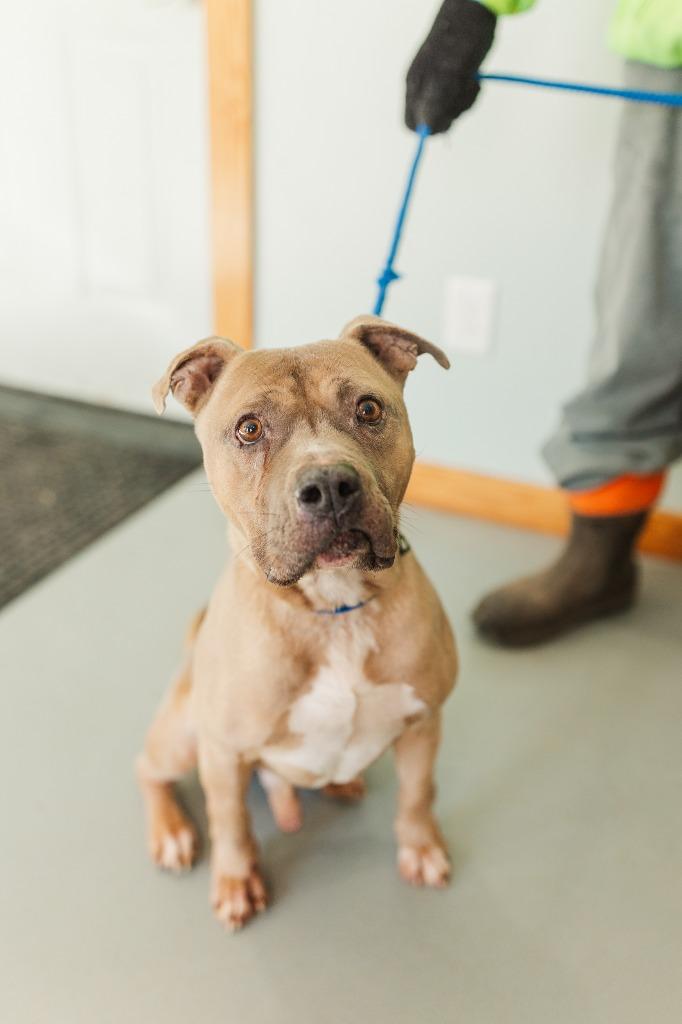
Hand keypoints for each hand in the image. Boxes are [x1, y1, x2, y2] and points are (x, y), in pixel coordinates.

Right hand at [405, 0, 495, 134]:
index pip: (412, 124)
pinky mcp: (450, 79)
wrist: (475, 9)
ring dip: (463, 103)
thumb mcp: (452, 71)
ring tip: (471, 82)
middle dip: (451, 114)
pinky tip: (473, 80)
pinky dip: (468, 96)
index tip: (450, 116)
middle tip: (464, 92)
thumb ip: (437, 101)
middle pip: (432, 122)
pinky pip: (457, 101)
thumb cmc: (462, 37)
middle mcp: (422, 86)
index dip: (431, 127)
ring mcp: (436, 82)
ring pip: (447, 112)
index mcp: (415, 85)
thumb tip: (426, 129)